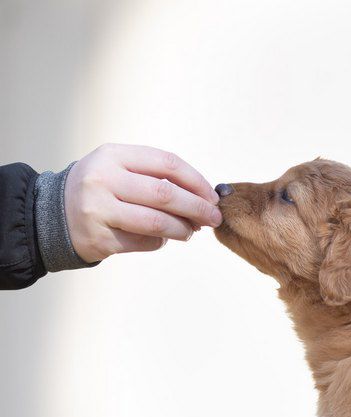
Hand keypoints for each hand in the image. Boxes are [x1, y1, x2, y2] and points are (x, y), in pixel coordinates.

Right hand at [64, 143, 221, 263]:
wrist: (53, 215)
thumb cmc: (101, 190)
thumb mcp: (120, 168)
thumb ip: (156, 176)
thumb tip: (205, 197)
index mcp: (112, 156)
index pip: (167, 164)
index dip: (196, 181)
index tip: (212, 196)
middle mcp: (102, 180)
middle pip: (166, 194)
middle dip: (198, 208)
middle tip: (214, 218)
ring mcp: (98, 210)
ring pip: (158, 222)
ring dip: (183, 229)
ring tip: (191, 231)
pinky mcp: (99, 238)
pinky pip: (144, 242)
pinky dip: (160, 241)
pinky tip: (162, 238)